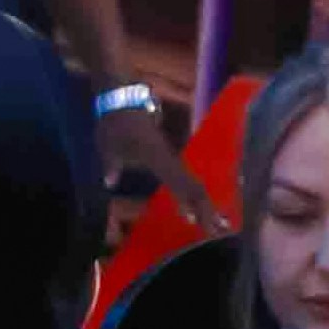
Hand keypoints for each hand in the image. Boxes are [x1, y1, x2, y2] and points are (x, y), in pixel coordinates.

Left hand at [102, 102, 222, 235]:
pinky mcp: (166, 156)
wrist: (123, 98)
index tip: (196, 221)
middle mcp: (169, 158)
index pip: (178, 182)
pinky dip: (192, 194)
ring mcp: (169, 156)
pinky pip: (183, 178)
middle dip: (205, 208)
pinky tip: (197, 208)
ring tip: (218, 223)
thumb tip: (109, 183)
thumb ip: (113, 165)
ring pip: (191, 183)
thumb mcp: (109, 146)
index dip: (188, 201)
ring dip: (204, 203)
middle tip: (218, 230)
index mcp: (157, 156)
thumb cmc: (115, 123)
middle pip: (192, 185)